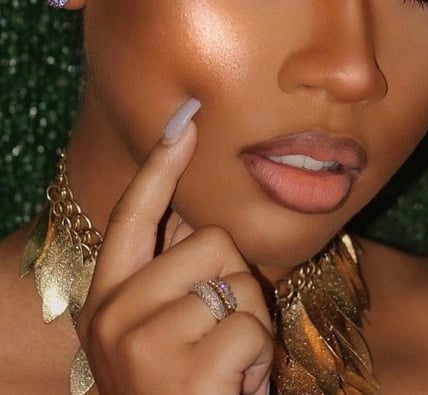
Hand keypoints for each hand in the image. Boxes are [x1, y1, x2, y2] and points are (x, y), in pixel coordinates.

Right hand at [75, 110, 272, 394]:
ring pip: (240, 281)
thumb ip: (171, 278)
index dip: (160, 165)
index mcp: (107, 301)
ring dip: (250, 325)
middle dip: (234, 284)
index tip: (184, 120)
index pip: (132, 216)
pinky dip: (259, 361)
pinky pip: (254, 328)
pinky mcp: (184, 375)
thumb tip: (197, 220)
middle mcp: (113, 318)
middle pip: (211, 240)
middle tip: (218, 340)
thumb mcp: (162, 333)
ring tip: (225, 369)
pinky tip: (234, 391)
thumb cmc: (182, 393)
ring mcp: (143, 347)